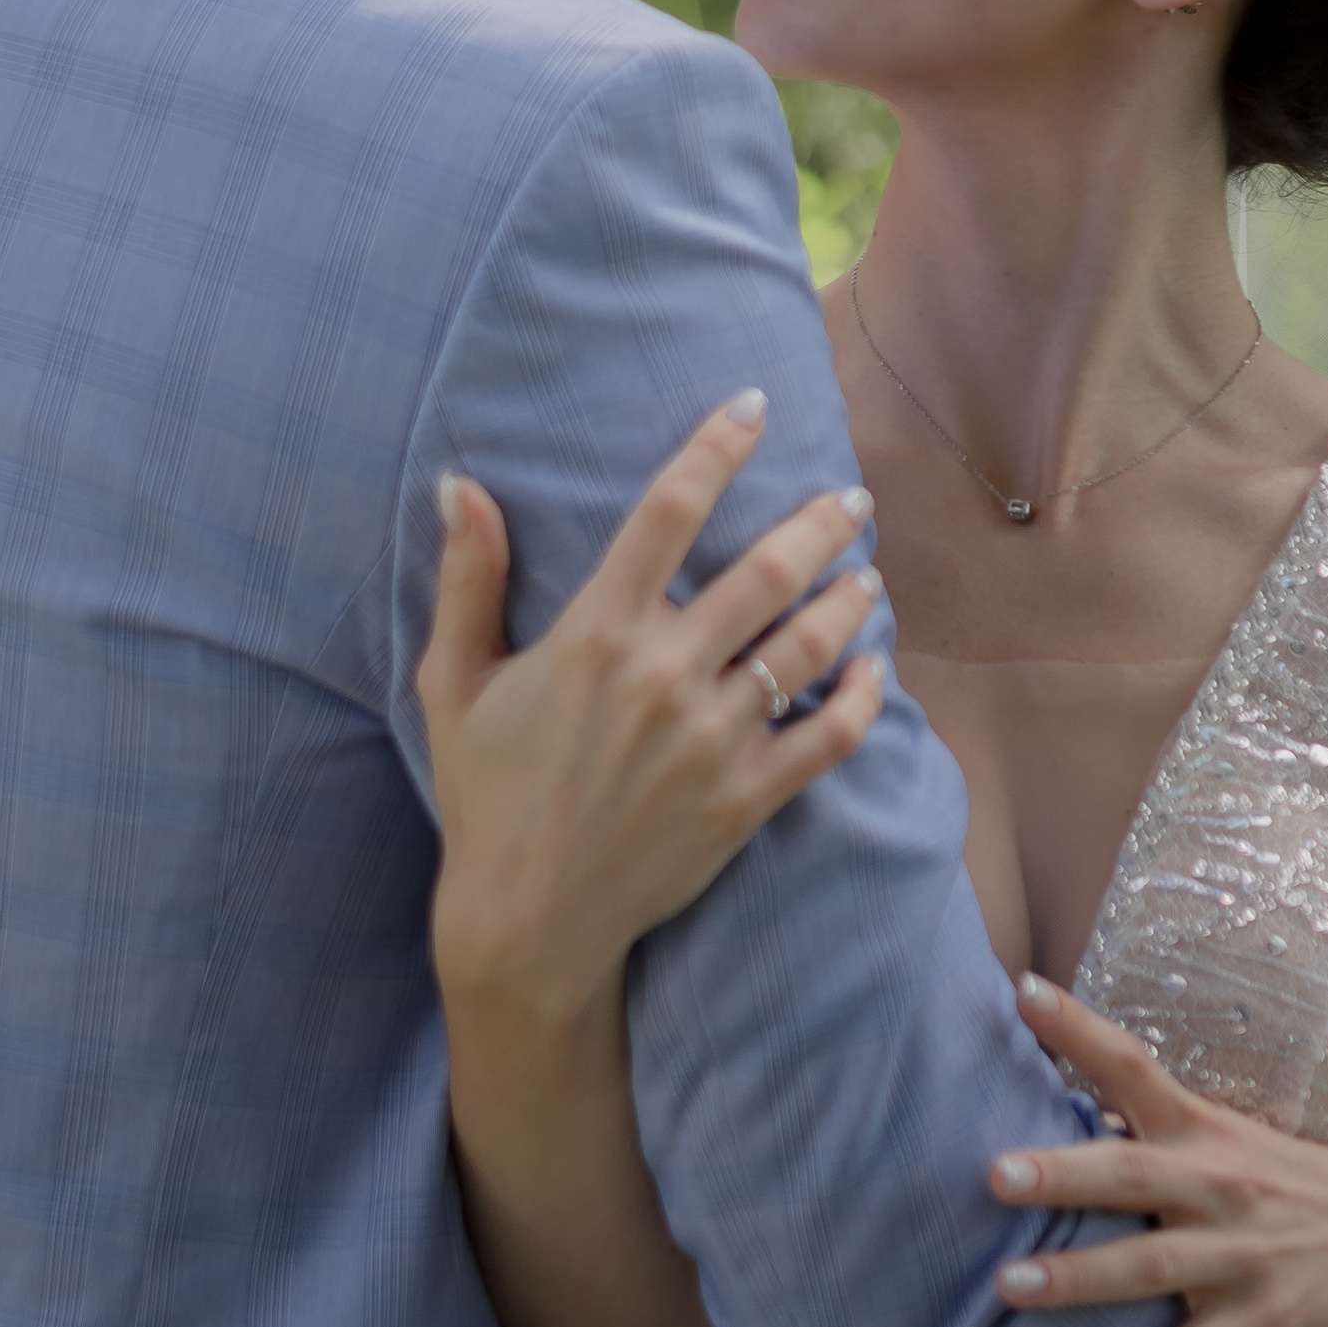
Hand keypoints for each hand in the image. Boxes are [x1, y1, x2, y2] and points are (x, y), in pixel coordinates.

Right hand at [419, 397, 884, 1028]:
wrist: (525, 922)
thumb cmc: (486, 793)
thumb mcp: (454, 681)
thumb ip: (467, 578)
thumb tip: (460, 483)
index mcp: (596, 633)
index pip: (668, 510)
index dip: (715, 447)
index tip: (751, 404)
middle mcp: (664, 675)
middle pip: (766, 571)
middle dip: (819, 522)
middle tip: (849, 496)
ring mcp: (712, 740)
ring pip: (808, 646)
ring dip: (847, 600)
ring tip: (864, 574)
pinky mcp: (746, 801)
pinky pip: (829, 738)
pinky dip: (862, 699)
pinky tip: (873, 672)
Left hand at [988, 974, 1327, 1326]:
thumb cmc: (1291, 1186)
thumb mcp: (1229, 1140)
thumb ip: (1152, 1125)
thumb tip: (1061, 1098)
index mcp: (1203, 1132)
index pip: (1134, 1066)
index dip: (1079, 1030)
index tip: (1021, 992)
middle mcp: (1218, 1186)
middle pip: (1130, 1174)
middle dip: (1063, 1174)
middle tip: (994, 1174)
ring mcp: (1241, 1257)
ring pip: (1151, 1268)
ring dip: (1079, 1278)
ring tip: (1009, 1286)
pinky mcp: (1263, 1324)